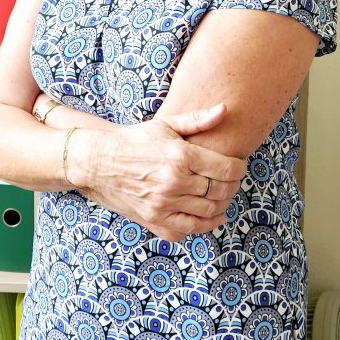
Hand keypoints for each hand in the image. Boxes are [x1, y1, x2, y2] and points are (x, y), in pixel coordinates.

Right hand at [83, 103, 245, 242]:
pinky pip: (188, 230)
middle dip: (232, 186)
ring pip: (209, 212)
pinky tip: (207, 216)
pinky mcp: (154, 220)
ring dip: (221, 205)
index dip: (240, 169)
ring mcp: (164, 204)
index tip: (238, 166)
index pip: (228, 169)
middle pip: (221, 191)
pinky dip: (203, 225)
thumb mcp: (166, 125)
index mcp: (181, 156)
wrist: (99, 162)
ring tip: (221, 196)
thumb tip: (225, 109)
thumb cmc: (135, 140)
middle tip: (231, 181)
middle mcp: (174, 182)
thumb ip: (197, 120)